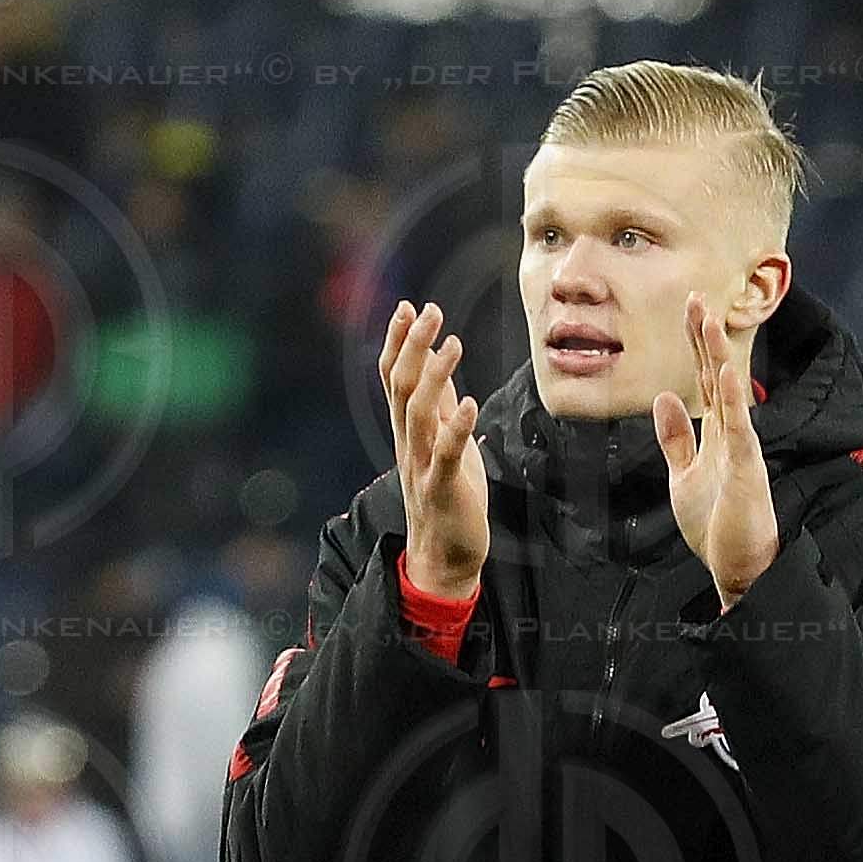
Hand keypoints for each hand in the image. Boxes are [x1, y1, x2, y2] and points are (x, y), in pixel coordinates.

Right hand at [381, 300, 486, 597]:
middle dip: (413, 347)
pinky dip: (455, 429)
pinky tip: (468, 404)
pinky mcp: (442, 489)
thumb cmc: (448, 494)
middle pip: (402, 388)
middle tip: (429, 310)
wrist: (445, 555)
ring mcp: (421, 467)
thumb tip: (437, 358)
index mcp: (407, 431)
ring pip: (418, 415)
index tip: (407, 306)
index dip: (398, 343)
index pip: (393, 379)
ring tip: (452, 344)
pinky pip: (445, 456)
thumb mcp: (443, 440)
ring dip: (434, 377)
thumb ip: (438, 403)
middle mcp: (408, 444)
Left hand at [653, 295, 779, 610]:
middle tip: (695, 298)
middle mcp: (732, 433)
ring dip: (718, 357)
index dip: (696, 344)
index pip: (704, 379)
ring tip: (710, 321)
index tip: (690, 309)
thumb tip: (663, 399)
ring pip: (729, 394)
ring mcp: (741, 449)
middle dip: (705, 338)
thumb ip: (676, 439)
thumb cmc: (716, 525)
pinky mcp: (747, 470)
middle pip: (716, 376)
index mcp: (717, 433)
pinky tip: (724, 373)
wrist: (738, 567)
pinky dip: (731, 400)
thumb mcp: (685, 475)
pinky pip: (739, 429)